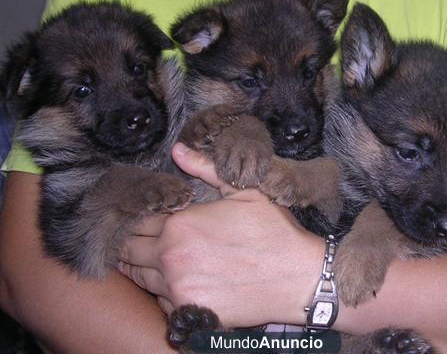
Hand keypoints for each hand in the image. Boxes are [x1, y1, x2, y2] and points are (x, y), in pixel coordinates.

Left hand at [119, 143, 324, 327]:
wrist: (299, 277)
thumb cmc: (273, 231)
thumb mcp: (243, 191)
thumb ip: (205, 169)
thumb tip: (177, 150)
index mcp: (180, 224)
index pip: (140, 222)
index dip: (138, 219)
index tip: (144, 221)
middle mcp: (171, 258)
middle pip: (130, 251)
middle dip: (132, 243)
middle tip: (139, 241)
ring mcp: (178, 289)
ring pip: (142, 278)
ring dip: (143, 268)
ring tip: (157, 260)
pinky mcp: (190, 313)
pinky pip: (161, 303)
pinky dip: (163, 293)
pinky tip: (177, 283)